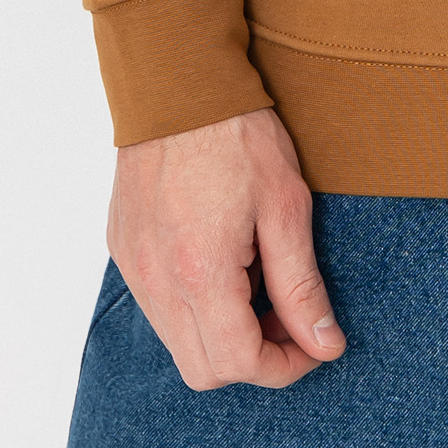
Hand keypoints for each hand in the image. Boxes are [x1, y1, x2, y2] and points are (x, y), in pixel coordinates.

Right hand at [105, 106, 346, 391]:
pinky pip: (156, 307)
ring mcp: (132, 266)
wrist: (178, 79)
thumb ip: (302, 286)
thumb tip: (326, 346)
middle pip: (204, 369)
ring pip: (177, 343)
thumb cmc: (237, 134)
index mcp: (201, 273)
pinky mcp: (121, 248)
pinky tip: (220, 262)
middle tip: (287, 315)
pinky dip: (192, 307)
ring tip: (256, 283)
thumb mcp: (287, 206)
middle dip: (253, 357)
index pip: (240, 364)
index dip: (285, 366)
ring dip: (221, 334)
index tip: (313, 341)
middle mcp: (157, 280)